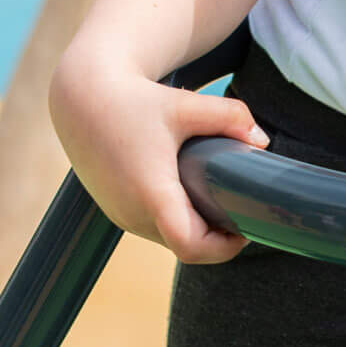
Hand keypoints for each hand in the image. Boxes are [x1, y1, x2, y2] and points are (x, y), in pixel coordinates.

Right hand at [49, 52, 267, 263]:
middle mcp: (132, 213)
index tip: (248, 227)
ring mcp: (121, 215)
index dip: (225, 247)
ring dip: (198, 229)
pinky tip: (197, 197)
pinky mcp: (116, 210)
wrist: (82, 99)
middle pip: (186, 246)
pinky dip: (179, 219)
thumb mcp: (185, 104)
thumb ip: (230, 116)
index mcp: (151, 193)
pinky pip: (154, 228)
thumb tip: (262, 141)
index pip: (191, 246)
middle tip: (245, 211)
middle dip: (218, 237)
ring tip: (225, 203)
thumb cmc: (134, 101)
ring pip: (169, 239)